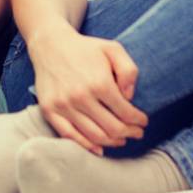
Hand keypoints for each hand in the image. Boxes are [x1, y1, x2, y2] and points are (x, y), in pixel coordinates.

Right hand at [25, 26, 147, 152]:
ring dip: (112, 142)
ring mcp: (64, 105)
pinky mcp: (50, 110)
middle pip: (113, 128)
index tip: (143, 122)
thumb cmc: (85, 48)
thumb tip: (130, 97)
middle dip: (130, 133)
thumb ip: (129, 70)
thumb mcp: (113, 49)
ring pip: (94, 136)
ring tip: (121, 139)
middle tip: (136, 133)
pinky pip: (70, 136)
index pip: (126, 113)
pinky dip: (87, 146)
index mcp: (99, 83)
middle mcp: (81, 96)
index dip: (138, 120)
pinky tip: (99, 148)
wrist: (49, 44)